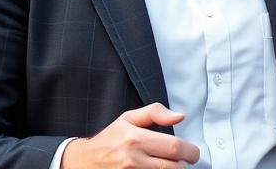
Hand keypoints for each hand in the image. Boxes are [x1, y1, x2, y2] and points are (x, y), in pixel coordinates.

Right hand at [62, 103, 200, 168]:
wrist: (83, 162)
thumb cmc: (108, 140)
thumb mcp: (128, 119)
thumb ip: (155, 113)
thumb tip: (179, 117)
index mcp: (135, 139)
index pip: (175, 148)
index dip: (191, 152)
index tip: (193, 153)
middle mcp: (133, 160)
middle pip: (174, 167)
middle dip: (184, 164)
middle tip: (184, 160)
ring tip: (169, 164)